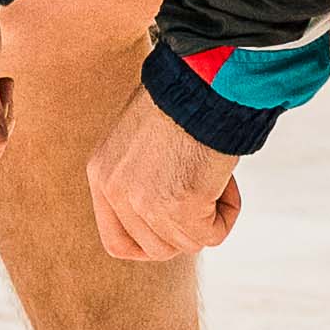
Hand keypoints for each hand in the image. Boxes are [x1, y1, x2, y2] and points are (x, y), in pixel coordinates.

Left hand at [85, 91, 246, 260]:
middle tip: (204, 192)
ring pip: (187, 243)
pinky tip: (225, 179)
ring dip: (210, 216)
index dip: (150, 244)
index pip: (117, 241)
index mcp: (101, 174)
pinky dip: (227, 213)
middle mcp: (116, 191)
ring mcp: (145, 202)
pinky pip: (211, 235)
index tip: (175, 230)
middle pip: (156, 249)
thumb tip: (166, 206)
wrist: (202, 80)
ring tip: (215, 175)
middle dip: (186, 229)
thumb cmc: (182, 98)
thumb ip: (143, 176)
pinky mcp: (179, 206)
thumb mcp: (143, 140)